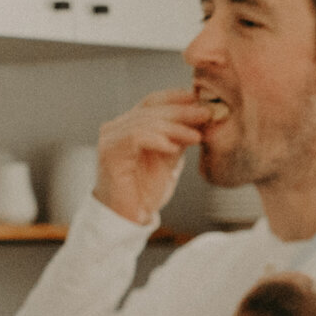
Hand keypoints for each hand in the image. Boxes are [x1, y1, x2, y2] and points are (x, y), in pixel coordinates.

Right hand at [94, 89, 211, 225]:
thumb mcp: (170, 159)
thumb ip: (180, 138)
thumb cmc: (146, 191)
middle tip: (205, 115)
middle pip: (151, 109)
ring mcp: (111, 138)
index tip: (200, 100)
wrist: (129, 218)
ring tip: (196, 137)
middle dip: (182, 112)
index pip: (152, 101)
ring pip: (146, 122)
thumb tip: (201, 119)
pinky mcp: (110, 153)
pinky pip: (135, 137)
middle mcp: (117, 128)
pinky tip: (173, 148)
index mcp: (130, 125)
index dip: (176, 97)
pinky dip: (157, 140)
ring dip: (175, 128)